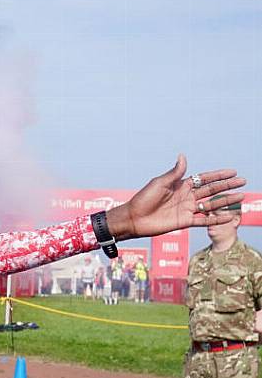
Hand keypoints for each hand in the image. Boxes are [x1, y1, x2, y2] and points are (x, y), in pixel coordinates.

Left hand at [107, 155, 245, 239]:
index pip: (204, 179)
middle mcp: (187, 196)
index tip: (232, 172)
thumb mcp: (159, 183)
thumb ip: (175, 173)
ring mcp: (187, 209)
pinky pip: (204, 220)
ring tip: (241, 197)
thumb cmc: (143, 198)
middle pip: (211, 190)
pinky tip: (228, 217)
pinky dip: (216, 219)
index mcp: (181, 185)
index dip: (218, 175)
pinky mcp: (185, 222)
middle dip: (227, 186)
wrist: (134, 218)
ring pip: (211, 204)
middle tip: (243, 182)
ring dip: (226, 201)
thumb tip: (183, 156)